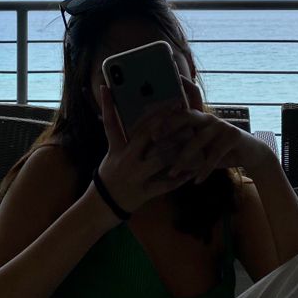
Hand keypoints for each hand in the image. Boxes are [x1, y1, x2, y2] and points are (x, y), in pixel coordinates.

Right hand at [97, 85, 201, 214]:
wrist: (104, 204)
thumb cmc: (110, 173)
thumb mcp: (112, 151)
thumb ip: (121, 132)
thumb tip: (129, 109)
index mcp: (116, 147)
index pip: (115, 122)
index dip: (122, 107)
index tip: (133, 93)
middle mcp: (125, 159)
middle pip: (146, 136)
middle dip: (165, 123)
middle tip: (181, 110)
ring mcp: (135, 176)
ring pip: (160, 159)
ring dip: (178, 148)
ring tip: (192, 136)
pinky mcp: (144, 192)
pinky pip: (165, 184)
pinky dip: (180, 178)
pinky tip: (193, 171)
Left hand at [148, 77, 272, 184]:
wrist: (250, 153)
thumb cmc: (219, 151)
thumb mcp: (199, 149)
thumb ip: (181, 148)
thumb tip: (155, 158)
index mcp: (197, 117)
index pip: (176, 113)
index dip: (161, 119)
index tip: (145, 130)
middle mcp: (208, 117)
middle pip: (185, 117)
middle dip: (169, 127)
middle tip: (154, 141)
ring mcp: (221, 125)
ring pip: (198, 140)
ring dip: (184, 158)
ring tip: (172, 173)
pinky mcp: (233, 136)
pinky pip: (215, 154)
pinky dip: (205, 169)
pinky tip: (197, 180)